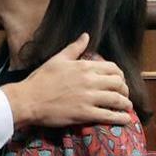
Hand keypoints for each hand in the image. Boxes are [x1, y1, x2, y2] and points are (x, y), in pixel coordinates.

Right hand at [1, 33, 131, 128]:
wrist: (28, 100)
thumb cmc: (41, 79)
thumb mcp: (58, 59)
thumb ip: (75, 48)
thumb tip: (86, 35)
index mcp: (84, 66)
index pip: (112, 68)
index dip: (119, 75)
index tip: (119, 80)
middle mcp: (90, 81)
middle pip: (118, 83)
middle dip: (124, 89)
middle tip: (124, 94)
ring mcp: (88, 98)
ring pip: (117, 99)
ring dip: (126, 103)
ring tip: (127, 106)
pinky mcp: (85, 114)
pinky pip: (108, 116)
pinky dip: (120, 118)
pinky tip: (125, 119)